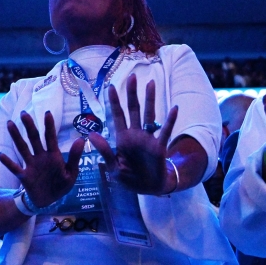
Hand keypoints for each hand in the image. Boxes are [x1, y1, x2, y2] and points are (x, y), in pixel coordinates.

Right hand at [0, 110, 83, 208]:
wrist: (48, 201)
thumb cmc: (60, 184)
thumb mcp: (71, 173)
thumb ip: (75, 157)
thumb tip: (81, 139)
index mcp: (53, 155)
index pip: (51, 138)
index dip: (49, 126)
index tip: (47, 113)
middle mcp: (41, 157)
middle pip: (34, 139)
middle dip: (30, 126)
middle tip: (24, 113)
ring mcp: (31, 165)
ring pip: (23, 148)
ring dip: (16, 137)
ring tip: (10, 124)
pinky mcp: (24, 176)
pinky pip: (14, 168)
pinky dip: (8, 162)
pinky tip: (0, 154)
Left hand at [89, 74, 178, 195]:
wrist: (148, 189)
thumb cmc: (129, 178)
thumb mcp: (113, 167)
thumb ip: (104, 151)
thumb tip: (91, 135)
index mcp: (122, 138)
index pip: (117, 116)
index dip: (114, 102)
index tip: (111, 86)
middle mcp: (135, 134)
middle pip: (133, 110)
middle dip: (132, 94)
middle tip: (132, 76)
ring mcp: (148, 139)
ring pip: (149, 115)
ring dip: (150, 100)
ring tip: (151, 83)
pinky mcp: (160, 147)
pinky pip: (165, 132)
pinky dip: (170, 120)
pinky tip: (174, 108)